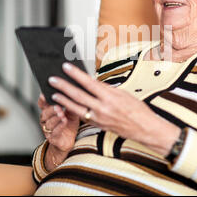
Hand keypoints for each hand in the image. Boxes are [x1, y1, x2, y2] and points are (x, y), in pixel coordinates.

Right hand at [38, 93, 78, 152]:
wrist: (69, 140)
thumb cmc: (69, 125)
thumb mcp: (71, 113)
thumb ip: (70, 106)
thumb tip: (72, 97)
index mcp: (48, 112)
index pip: (42, 105)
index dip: (42, 100)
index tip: (44, 95)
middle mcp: (45, 120)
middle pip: (45, 113)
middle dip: (51, 110)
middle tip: (57, 106)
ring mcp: (48, 130)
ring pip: (49, 123)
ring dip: (56, 118)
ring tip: (62, 114)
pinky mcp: (52, 138)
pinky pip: (55, 132)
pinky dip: (60, 126)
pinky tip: (64, 121)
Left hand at [48, 63, 179, 155]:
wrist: (144, 128)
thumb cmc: (137, 110)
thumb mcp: (123, 93)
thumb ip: (106, 89)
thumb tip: (93, 83)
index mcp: (110, 97)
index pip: (88, 82)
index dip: (75, 74)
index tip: (66, 67)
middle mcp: (102, 108)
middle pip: (78, 95)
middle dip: (63, 86)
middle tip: (52, 79)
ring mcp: (98, 118)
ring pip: (75, 108)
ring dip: (63, 100)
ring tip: (53, 93)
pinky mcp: (97, 125)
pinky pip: (82, 116)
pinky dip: (72, 110)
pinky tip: (66, 105)